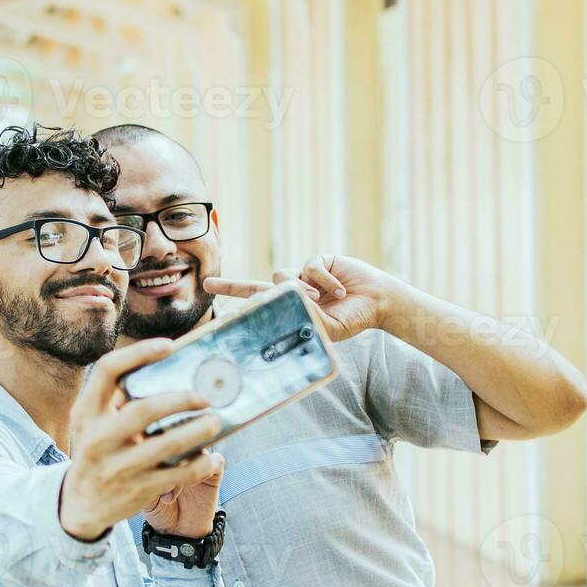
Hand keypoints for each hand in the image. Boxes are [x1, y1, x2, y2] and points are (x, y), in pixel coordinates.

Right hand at [60, 338, 227, 541]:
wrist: (80, 504)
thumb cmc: (95, 449)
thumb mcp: (89, 421)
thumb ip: (113, 397)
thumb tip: (159, 362)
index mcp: (87, 412)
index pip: (108, 370)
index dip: (139, 353)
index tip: (169, 345)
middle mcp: (99, 438)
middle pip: (144, 410)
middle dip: (180, 400)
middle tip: (205, 396)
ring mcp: (119, 466)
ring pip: (166, 444)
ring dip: (197, 431)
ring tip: (215, 421)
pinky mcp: (138, 489)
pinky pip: (177, 474)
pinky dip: (199, 465)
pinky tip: (211, 457)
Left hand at [204, 255, 405, 341]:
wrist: (379, 302)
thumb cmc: (352, 319)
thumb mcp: (326, 326)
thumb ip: (305, 316)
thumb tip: (284, 299)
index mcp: (292, 308)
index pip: (260, 306)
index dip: (239, 303)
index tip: (216, 304)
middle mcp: (293, 290)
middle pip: (256, 286)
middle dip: (232, 286)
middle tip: (208, 284)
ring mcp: (304, 275)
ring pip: (282, 276)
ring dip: (300, 290)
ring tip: (321, 300)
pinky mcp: (319, 260)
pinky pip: (308, 266)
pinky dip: (323, 280)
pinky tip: (338, 291)